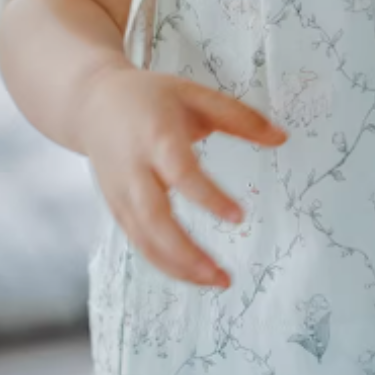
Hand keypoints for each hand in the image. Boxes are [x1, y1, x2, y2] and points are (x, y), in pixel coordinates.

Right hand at [77, 66, 287, 289]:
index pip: (180, 172)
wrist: (92, 103)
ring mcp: (120, 192)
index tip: (239, 217)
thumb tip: (282, 138)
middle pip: (153, 218)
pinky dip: (163, 263)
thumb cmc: (151, 97)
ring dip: (177, 266)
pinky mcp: (115, 208)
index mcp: (156, 135)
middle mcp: (134, 169)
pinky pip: (138, 242)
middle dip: (186, 252)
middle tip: (222, 275)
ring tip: (216, 281)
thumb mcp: (194, 94)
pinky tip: (193, 273)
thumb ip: (239, 116)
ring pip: (143, 239)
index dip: (208, 197)